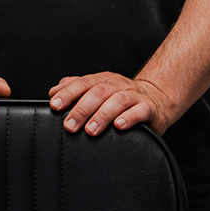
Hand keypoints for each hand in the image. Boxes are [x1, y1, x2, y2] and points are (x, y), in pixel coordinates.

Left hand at [48, 72, 174, 136]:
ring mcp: (134, 95)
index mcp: (103, 80)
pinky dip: (129, 118)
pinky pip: (140, 111)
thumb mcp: (98, 91)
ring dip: (102, 115)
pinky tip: (119, 126)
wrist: (156, 100)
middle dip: (81, 109)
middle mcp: (118, 85)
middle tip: (70, 125)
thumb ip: (76, 89)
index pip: (83, 83)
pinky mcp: (149, 108)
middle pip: (98, 92)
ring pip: (118, 101)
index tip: (55, 105)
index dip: (68, 93)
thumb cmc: (122, 98)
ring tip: (91, 130)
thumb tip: (53, 92)